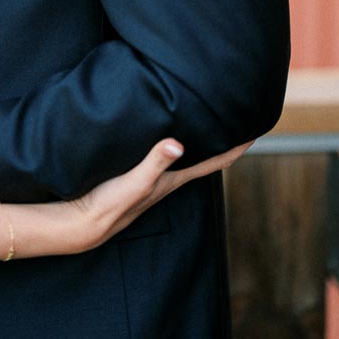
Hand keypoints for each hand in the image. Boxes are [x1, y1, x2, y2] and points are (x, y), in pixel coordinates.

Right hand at [61, 138, 252, 252]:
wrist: (83, 221)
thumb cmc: (110, 205)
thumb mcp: (134, 181)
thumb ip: (154, 163)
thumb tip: (178, 144)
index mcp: (173, 179)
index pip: (213, 163)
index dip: (235, 148)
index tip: (255, 130)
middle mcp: (168, 178)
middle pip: (204, 157)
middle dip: (221, 139)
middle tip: (236, 116)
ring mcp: (153, 178)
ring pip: (185, 155)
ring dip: (199, 140)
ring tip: (208, 119)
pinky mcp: (137, 173)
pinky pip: (164, 154)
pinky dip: (174, 142)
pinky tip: (169, 132)